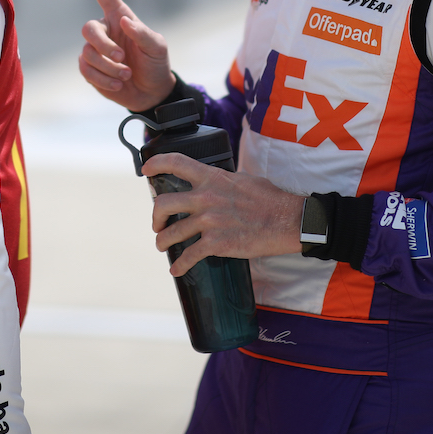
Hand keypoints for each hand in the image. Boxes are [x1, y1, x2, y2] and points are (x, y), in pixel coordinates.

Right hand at [70, 0, 174, 109]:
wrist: (152, 93)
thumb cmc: (156, 64)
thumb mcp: (157, 47)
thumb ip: (142, 33)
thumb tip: (123, 21)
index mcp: (119, 17)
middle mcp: (105, 30)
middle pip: (89, 28)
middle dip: (103, 45)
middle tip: (122, 59)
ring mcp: (95, 50)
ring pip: (88, 53)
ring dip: (109, 68)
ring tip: (126, 76)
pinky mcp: (90, 69)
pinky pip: (86, 71)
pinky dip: (103, 79)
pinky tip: (118, 85)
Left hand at [141, 152, 302, 276]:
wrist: (286, 221)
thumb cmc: (270, 199)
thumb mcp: (243, 179)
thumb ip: (222, 180)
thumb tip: (213, 182)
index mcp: (212, 178)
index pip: (176, 163)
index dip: (156, 164)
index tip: (146, 170)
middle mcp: (205, 198)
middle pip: (163, 204)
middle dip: (155, 217)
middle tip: (157, 224)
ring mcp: (209, 221)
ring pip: (171, 233)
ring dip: (163, 242)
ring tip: (164, 246)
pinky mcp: (216, 243)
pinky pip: (189, 256)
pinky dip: (180, 266)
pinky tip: (177, 270)